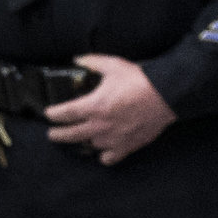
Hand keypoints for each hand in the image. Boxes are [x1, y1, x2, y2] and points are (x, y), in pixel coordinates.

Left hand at [43, 52, 174, 163]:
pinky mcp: (128, 146)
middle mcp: (99, 125)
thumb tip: (78, 59)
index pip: (64, 114)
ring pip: (90, 146)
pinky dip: (104, 156)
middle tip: (52, 134)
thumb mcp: (113, 65)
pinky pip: (110, 158)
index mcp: (93, 106)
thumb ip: (92, 62)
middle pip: (70, 135)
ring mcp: (113, 138)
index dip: (53, 114)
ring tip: (81, 138)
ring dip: (84, 141)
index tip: (48, 114)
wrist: (168, 95)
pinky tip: (103, 152)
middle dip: (57, 135)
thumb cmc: (140, 80)